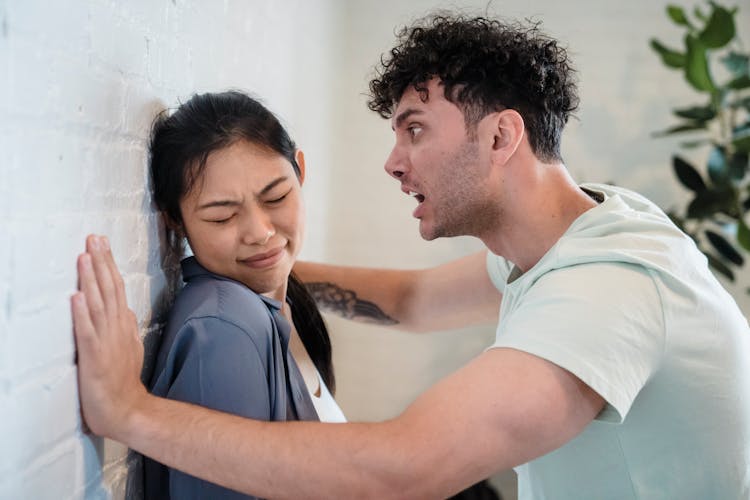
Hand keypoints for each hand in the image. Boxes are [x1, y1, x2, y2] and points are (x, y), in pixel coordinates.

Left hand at [71, 234, 147, 439]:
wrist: (127, 409)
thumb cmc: (124, 382)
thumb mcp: (131, 348)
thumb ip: (127, 327)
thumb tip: (126, 309)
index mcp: (123, 325)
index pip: (117, 288)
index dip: (108, 265)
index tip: (102, 244)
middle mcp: (116, 328)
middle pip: (109, 289)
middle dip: (101, 262)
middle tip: (94, 238)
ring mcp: (106, 341)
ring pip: (99, 303)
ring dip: (92, 279)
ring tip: (85, 256)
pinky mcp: (94, 356)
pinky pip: (87, 331)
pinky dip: (82, 313)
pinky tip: (76, 296)